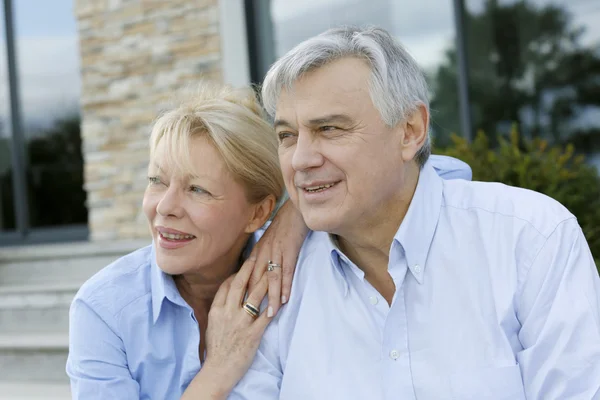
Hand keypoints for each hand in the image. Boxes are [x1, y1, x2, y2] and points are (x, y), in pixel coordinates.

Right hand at [197, 256, 270, 394]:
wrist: (217, 370)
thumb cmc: (216, 349)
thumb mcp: (212, 325)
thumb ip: (220, 309)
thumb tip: (226, 297)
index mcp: (217, 310)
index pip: (227, 285)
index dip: (237, 273)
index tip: (245, 264)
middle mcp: (227, 313)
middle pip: (240, 285)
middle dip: (250, 269)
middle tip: (259, 256)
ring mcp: (240, 323)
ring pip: (254, 296)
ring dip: (265, 282)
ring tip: (273, 270)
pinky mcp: (252, 334)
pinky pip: (265, 317)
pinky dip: (273, 307)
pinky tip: (282, 298)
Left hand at [247, 200, 308, 315]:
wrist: (294, 210)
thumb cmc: (283, 226)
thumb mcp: (268, 241)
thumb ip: (263, 256)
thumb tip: (258, 272)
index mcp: (257, 252)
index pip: (247, 277)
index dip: (243, 294)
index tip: (239, 310)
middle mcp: (263, 253)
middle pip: (256, 281)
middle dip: (253, 301)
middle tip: (249, 318)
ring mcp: (276, 252)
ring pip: (271, 279)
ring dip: (271, 298)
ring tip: (270, 314)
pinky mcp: (289, 251)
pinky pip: (287, 271)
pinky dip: (285, 286)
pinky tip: (285, 298)